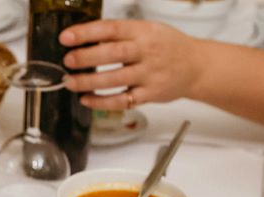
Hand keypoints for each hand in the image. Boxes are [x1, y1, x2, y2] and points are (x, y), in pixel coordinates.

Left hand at [59, 19, 201, 108]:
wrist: (197, 66)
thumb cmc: (168, 46)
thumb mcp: (148, 30)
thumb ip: (121, 34)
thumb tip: (87, 39)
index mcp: (143, 31)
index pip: (111, 28)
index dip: (86, 33)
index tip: (66, 38)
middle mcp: (147, 51)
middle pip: (112, 53)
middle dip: (86, 58)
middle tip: (68, 61)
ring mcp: (149, 74)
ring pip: (115, 79)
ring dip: (88, 82)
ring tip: (70, 82)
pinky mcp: (150, 94)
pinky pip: (122, 100)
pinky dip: (102, 102)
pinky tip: (87, 100)